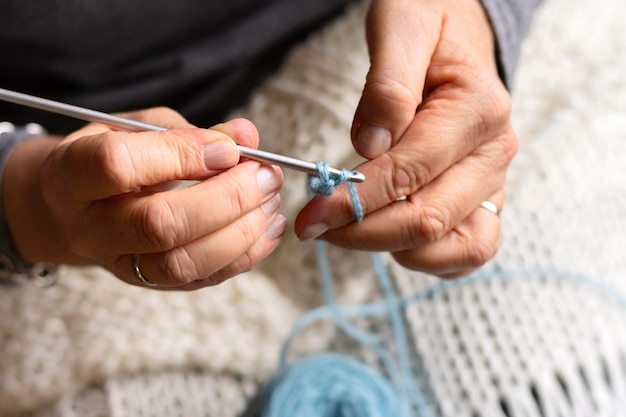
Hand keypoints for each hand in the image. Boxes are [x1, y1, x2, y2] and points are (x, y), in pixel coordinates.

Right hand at [3, 108, 285, 288]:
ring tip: (272, 200)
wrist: (75, 211)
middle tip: (266, 176)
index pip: (119, 166)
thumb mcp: (137, 128)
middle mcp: (92, 228)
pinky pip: (203, 279)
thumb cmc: (111, 159)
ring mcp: (122, 263)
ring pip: (184, 262)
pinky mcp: (152, 283)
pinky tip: (268, 227)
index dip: (181, 154)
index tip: (226, 148)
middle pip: (160, 224)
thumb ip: (188, 131)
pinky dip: (246, 254)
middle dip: (227, 198)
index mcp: (73, 175)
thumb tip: (245, 136)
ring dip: (242, 231)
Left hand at [295, 0, 516, 277]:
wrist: (458, 34)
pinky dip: (428, 259)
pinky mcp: (484, 200)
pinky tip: (389, 239)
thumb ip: (388, 85)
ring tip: (350, 230)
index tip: (310, 212)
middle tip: (316, 227)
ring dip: (394, 249)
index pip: (410, 173)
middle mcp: (493, 154)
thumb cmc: (429, 24)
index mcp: (477, 110)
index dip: (354, 199)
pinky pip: (468, 251)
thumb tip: (369, 147)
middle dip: (363, 232)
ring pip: (455, 248)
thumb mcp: (401, 26)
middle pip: (429, 220)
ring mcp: (493, 182)